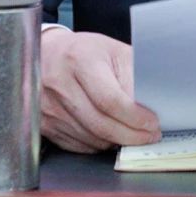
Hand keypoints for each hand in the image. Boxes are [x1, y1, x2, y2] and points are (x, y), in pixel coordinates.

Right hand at [40, 28, 159, 152]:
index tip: (151, 123)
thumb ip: (131, 75)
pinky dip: (98, 144)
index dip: (134, 117)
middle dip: (130, 135)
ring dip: (115, 141)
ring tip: (131, 133)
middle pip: (100, 124)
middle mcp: (60, 84)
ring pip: (90, 139)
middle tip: (148, 136)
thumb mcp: (113, 51)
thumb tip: (147, 106)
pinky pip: (77, 145)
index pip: (110, 99)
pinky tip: (109, 134)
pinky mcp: (43, 125)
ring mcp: (48, 108)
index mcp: (80, 60)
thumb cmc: (84, 51)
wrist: (47, 54)